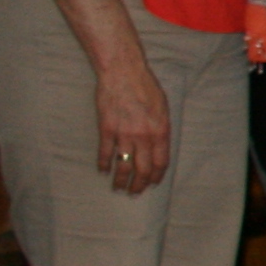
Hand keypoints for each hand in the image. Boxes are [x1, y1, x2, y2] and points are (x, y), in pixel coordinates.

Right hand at [93, 62, 172, 195]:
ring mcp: (124, 134)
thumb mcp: (162, 107)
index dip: (156, 176)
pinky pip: (105, 153)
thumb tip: (159, 145)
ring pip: (123, 165)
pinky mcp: (107, 129)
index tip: (152, 183)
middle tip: (134, 193)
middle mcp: (144, 136)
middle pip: (142, 169)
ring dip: (120, 180)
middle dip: (139, 184)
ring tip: (117, 188)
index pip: (160, 162)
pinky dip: (103, 164)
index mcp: (161, 131)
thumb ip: (161, 128)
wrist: (123, 73)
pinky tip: (103, 170)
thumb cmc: (145, 87)